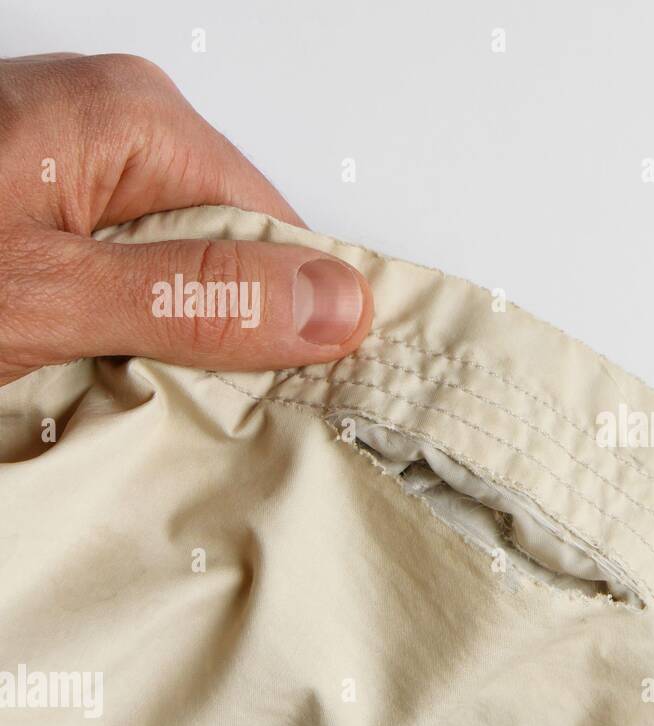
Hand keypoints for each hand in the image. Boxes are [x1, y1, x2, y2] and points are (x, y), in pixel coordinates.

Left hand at [0, 53, 371, 386]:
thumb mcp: (45, 292)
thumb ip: (193, 299)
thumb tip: (335, 305)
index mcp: (134, 118)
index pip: (278, 237)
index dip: (285, 329)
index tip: (267, 401)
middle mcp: (113, 123)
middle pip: (229, 255)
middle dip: (207, 337)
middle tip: (154, 397)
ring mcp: (73, 160)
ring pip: (173, 273)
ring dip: (148, 343)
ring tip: (93, 382)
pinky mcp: (41, 199)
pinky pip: (118, 273)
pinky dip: (101, 328)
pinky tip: (68, 361)